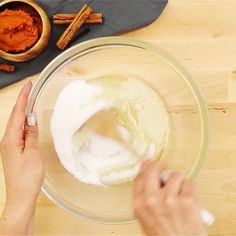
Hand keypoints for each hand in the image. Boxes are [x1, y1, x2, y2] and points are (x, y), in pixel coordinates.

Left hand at [0, 81, 44, 234]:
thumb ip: (31, 134)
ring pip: (17, 124)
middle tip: (30, 90)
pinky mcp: (14, 150)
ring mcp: (10, 145)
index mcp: (10, 139)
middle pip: (15, 116)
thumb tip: (31, 118)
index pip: (17, 113)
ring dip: (24, 112)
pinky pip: (19, 132)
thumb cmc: (27, 177)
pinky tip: (30, 121)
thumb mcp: (32, 153)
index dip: (23, 98)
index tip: (28, 86)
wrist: (21, 196)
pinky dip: (25, 123)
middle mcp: (7, 140)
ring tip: (31, 101)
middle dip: (22, 102)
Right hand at [133, 161, 206, 235]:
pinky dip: (191, 189)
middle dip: (159, 164)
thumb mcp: (146, 217)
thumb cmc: (164, 235)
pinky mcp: (187, 200)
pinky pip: (190, 183)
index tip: (149, 160)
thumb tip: (150, 175)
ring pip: (175, 175)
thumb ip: (146, 195)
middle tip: (164, 165)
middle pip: (153, 169)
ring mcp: (170, 199)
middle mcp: (152, 200)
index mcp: (139, 204)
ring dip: (179, 182)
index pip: (139, 176)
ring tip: (180, 194)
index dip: (145, 166)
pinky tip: (189, 200)